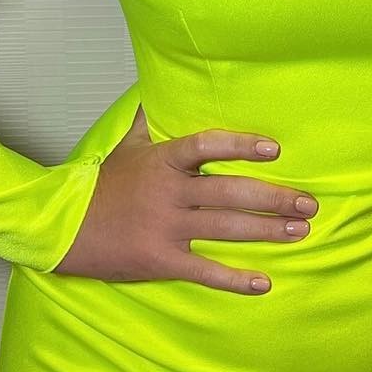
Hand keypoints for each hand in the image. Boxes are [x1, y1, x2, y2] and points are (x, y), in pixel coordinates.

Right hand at [52, 104, 318, 292]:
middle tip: (308, 203)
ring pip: (225, 229)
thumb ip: (149, 121)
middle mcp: (168, 193)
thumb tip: (161, 89)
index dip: (241, 146)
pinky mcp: (161, 261)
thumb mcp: (125, 147)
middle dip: (273, 198)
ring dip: (266, 231)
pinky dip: (235, 279)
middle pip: (229, 192)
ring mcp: (166, 228)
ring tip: (300, 231)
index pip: (206, 146)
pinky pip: (204, 270)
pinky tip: (263, 283)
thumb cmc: (100, 186)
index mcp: (162, 161)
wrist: (63, 230)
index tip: (274, 149)